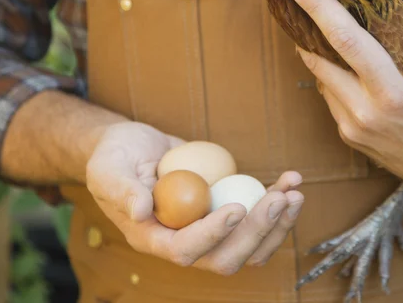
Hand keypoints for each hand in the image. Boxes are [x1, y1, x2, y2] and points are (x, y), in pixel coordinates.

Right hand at [86, 122, 303, 272]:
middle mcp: (185, 241)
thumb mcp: (108, 168)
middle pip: (227, 256)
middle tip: (280, 200)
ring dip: (277, 223)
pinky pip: (257, 216)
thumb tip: (142, 210)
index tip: (237, 209)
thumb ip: (120, 189)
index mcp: (154, 239)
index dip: (213, 236)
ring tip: (294, 192)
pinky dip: (277, 201)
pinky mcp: (226, 209)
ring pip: (250, 244)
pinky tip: (291, 179)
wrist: (131, 146)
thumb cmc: (114, 156)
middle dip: (258, 232)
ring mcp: (209, 228)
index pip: (185, 250)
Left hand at [284, 0, 402, 200]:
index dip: (318, 8)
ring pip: (321, 78)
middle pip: (317, 57)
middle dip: (303, 25)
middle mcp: (365, 113)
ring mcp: (354, 129)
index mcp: (394, 95)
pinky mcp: (351, 139)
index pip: (345, 40)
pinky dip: (329, 75)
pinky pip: (330, 97)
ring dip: (314, 50)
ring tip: (314, 21)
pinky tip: (338, 58)